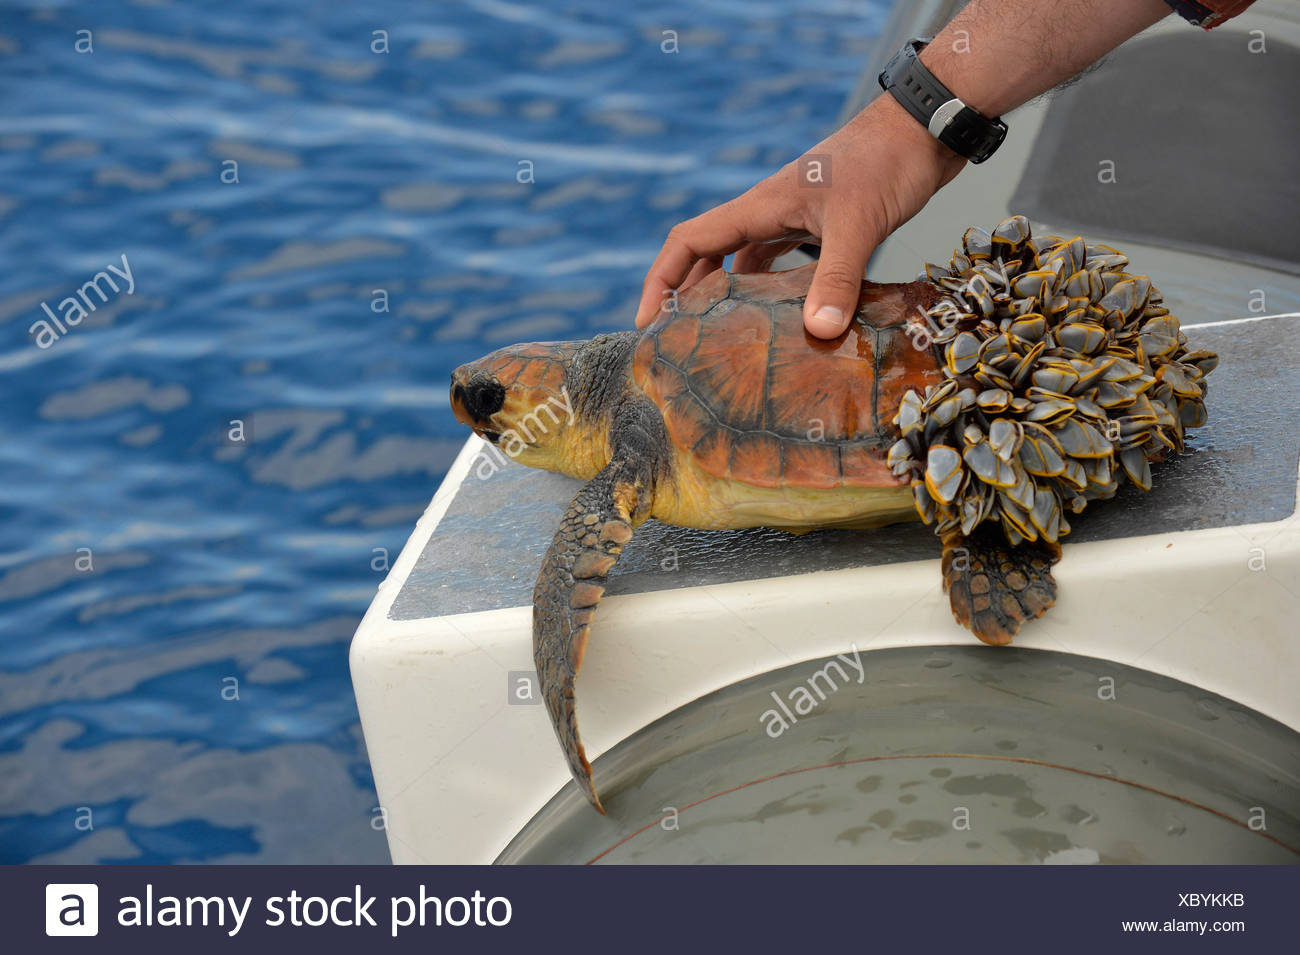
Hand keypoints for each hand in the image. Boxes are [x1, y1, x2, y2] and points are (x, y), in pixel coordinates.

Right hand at [634, 94, 966, 338]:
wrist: (925, 128)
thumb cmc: (888, 161)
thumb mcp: (859, 223)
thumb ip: (836, 277)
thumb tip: (818, 332)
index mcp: (760, 206)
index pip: (689, 241)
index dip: (661, 280)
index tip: (648, 320)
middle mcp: (768, 211)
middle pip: (708, 256)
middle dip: (686, 297)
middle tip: (676, 343)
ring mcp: (793, 217)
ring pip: (743, 262)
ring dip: (727, 297)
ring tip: (720, 341)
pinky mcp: (821, 225)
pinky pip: (780, 263)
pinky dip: (772, 291)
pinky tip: (782, 319)